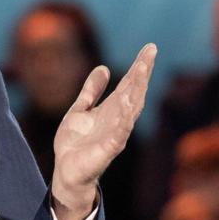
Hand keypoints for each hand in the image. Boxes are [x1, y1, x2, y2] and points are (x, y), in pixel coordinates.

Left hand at [52, 44, 157, 219]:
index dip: (139, 66)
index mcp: (112, 110)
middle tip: (150, 52)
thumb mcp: (80, 110)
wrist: (67, 172)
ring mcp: (115, 135)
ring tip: (141, 70)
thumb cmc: (76, 143)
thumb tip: (104, 68)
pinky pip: (119, 134)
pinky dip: (124, 121)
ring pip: (130, 110)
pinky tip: (128, 106)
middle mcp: (118, 120)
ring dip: (137, 90)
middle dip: (142, 73)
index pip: (129, 84)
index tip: (150, 47)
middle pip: (134, 93)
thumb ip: (91, 91)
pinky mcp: (107, 150)